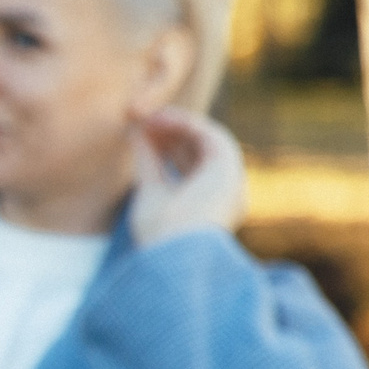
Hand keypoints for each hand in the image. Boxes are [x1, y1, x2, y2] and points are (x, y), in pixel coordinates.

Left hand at [128, 107, 244, 248]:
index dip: (164, 148)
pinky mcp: (230, 166)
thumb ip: (148, 163)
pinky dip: (184, 123)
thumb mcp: (150, 192)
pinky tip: (159, 118)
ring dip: (175, 124)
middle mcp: (225, 192)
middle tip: (141, 120)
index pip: (189, 168)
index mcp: (209, 206)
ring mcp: (231, 179)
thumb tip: (137, 134)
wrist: (177, 252)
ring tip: (145, 116)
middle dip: (168, 133)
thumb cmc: (160, 234)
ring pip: (204, 140)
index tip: (139, 135)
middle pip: (197, 152)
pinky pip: (208, 134)